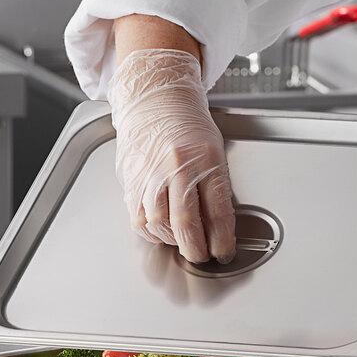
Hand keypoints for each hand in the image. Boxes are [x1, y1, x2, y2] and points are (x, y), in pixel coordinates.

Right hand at [109, 49, 235, 263]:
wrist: (154, 99)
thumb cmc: (188, 124)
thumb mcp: (214, 149)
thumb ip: (215, 186)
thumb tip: (218, 226)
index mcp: (206, 158)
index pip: (218, 211)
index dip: (222, 240)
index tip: (225, 253)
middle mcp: (177, 167)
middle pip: (186, 223)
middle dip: (196, 249)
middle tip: (202, 257)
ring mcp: (151, 173)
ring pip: (160, 224)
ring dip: (173, 242)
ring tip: (183, 243)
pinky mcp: (131, 179)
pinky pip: (139, 218)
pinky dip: (152, 232)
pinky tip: (161, 231)